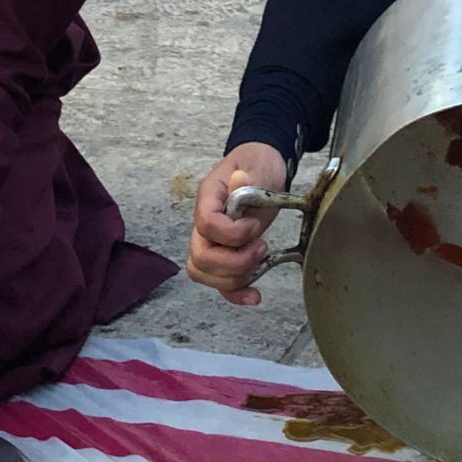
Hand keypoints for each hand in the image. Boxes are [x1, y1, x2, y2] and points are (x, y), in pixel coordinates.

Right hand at [186, 143, 290, 306]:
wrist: (261, 169)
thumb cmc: (257, 165)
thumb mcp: (258, 166)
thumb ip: (248, 176)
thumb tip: (240, 179)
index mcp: (208, 199)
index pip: (205, 225)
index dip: (231, 233)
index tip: (254, 224)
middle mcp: (203, 224)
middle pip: (200, 258)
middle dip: (235, 261)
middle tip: (261, 247)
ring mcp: (211, 242)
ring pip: (205, 274)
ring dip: (237, 276)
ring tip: (261, 257)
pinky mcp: (224, 256)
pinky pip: (219, 283)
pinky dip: (235, 294)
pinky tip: (254, 295)